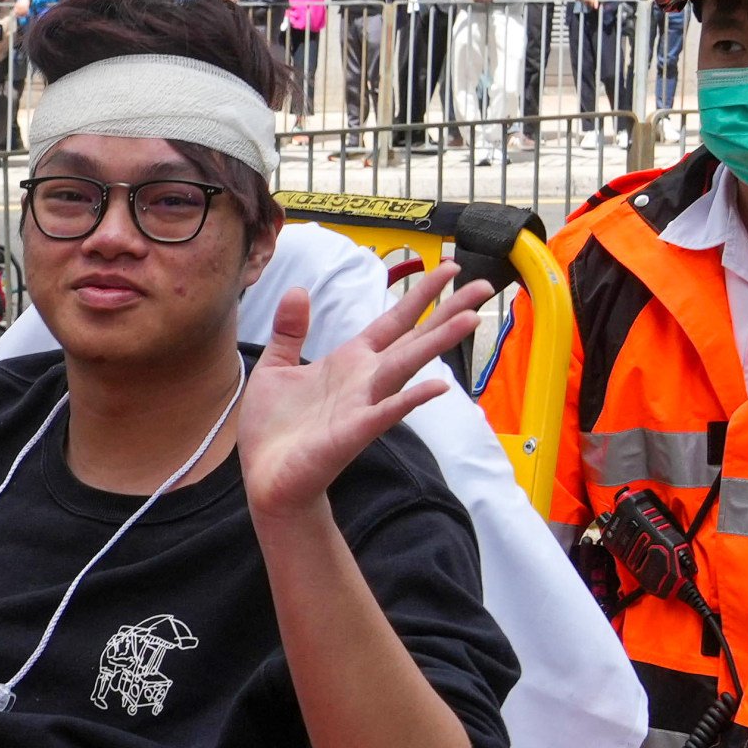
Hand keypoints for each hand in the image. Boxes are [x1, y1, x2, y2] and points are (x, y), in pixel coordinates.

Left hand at [232, 265, 486, 522]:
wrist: (265, 479)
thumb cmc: (273, 430)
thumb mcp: (275, 369)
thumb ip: (290, 331)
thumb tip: (299, 290)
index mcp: (350, 362)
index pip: (394, 321)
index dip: (420, 294)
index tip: (448, 268)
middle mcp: (365, 380)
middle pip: (414, 339)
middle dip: (447, 312)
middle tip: (482, 286)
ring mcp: (363, 406)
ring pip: (406, 368)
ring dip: (437, 343)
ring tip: (470, 319)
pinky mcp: (352, 433)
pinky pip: (386, 413)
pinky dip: (410, 399)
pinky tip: (437, 386)